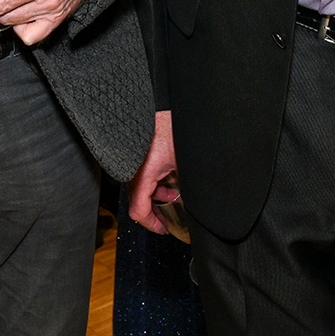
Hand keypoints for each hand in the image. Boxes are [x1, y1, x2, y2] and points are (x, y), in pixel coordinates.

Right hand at [127, 110, 178, 234]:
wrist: (153, 106)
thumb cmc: (168, 127)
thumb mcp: (182, 159)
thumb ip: (187, 180)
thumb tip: (201, 195)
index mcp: (141, 176)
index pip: (139, 211)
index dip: (152, 224)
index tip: (164, 229)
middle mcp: (133, 171)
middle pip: (139, 201)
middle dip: (156, 211)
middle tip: (168, 218)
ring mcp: (134, 163)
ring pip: (141, 187)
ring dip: (156, 195)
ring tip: (172, 196)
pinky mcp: (138, 155)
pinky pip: (142, 175)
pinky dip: (154, 181)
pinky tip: (168, 178)